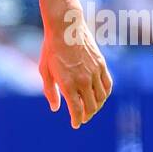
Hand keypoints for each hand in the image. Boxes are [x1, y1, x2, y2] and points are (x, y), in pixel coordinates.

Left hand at [40, 12, 112, 129]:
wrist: (66, 26)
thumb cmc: (51, 48)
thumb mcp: (45, 69)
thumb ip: (50, 91)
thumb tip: (55, 108)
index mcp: (68, 83)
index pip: (77, 110)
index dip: (77, 120)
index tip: (75, 125)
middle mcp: (83, 80)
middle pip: (91, 107)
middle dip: (87, 116)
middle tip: (82, 118)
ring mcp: (94, 73)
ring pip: (101, 98)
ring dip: (97, 107)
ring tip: (91, 109)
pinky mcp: (102, 65)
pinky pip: (107, 85)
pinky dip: (105, 94)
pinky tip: (100, 97)